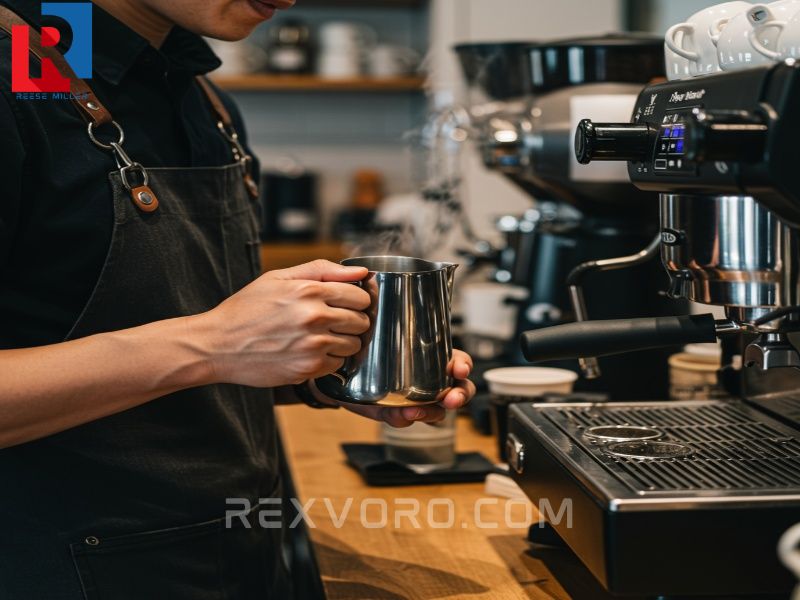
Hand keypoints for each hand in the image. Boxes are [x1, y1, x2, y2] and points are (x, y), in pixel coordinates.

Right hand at [190, 260, 370, 386]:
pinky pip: (338, 364)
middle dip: (352, 320)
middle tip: (334, 321)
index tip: (347, 304)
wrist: (217, 344)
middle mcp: (315, 318)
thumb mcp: (278, 278)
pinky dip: (329, 359)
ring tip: (321, 336)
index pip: (360, 297)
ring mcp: (313, 346)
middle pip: (361, 321)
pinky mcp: (308, 369)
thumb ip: (322, 270)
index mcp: (309, 291)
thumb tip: (361, 272)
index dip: (357, 300)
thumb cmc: (246, 308)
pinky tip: (311, 351)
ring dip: (344, 341)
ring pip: (354, 345)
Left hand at [339, 349, 475, 426]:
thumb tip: (402, 368)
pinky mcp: (400, 415)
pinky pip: (406, 421)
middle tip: (451, 399)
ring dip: (430, 412)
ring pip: (438, 412)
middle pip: (460, 391)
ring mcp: (418, 402)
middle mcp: (432, 382)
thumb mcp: (384, 349)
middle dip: (460, 395)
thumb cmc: (369, 353)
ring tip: (415, 411)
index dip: (464, 366)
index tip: (460, 369)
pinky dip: (404, 419)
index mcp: (435, 360)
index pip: (460, 362)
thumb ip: (395, 357)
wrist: (344, 372)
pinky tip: (401, 415)